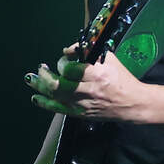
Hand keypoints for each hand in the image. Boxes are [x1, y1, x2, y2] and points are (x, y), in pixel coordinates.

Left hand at [23, 45, 141, 121]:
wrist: (133, 103)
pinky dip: (45, 103)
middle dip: (45, 75)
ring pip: (55, 97)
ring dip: (40, 87)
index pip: (72, 69)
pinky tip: (36, 97)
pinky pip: (58, 110)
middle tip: (40, 67)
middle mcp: (89, 91)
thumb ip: (89, 51)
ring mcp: (83, 105)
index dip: (64, 61)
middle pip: (58, 85)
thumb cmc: (121, 78)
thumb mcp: (109, 59)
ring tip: (31, 78)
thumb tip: (69, 49)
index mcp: (97, 75)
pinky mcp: (81, 114)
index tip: (65, 56)